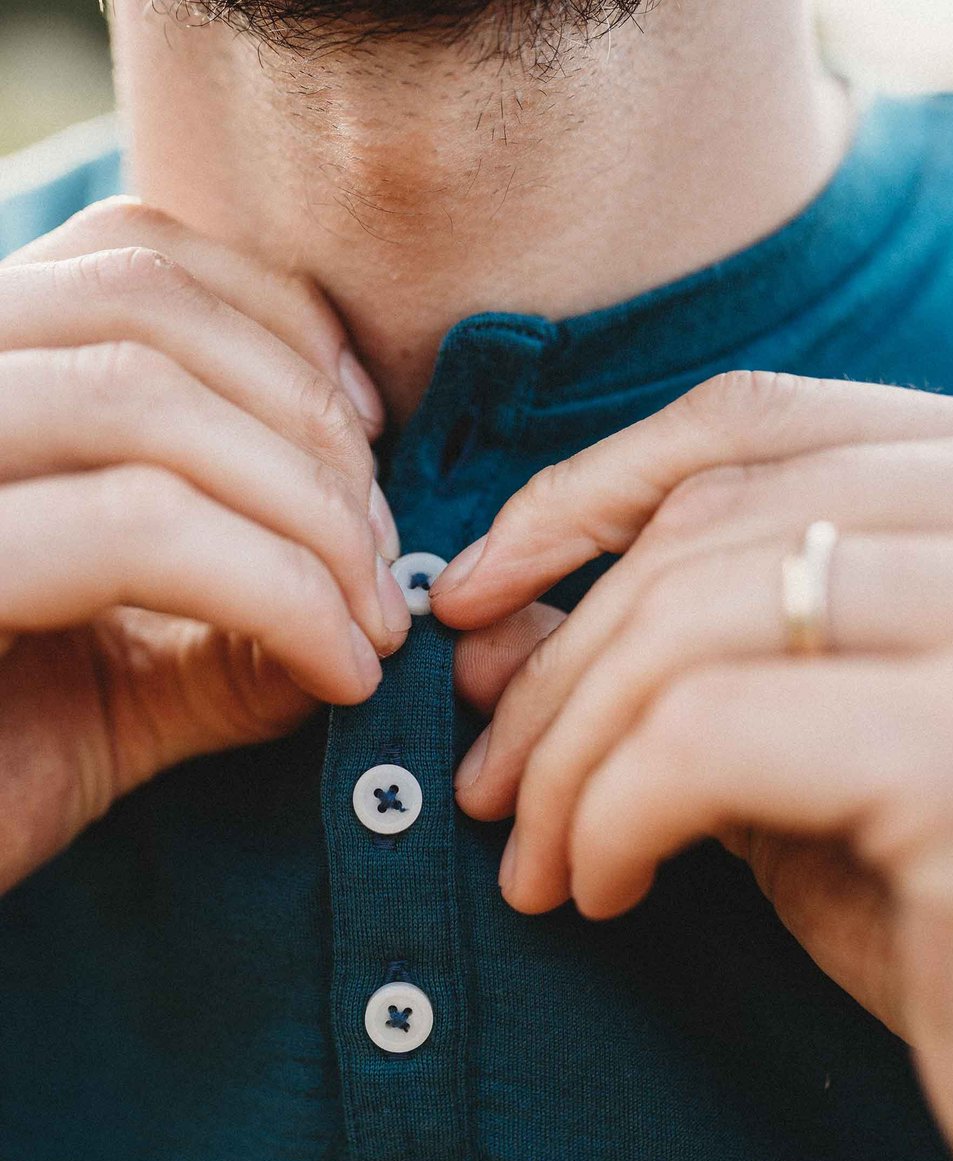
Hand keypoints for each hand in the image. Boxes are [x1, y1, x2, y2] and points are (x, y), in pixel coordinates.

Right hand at [0, 196, 410, 894]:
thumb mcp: (131, 678)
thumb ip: (239, 610)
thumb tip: (373, 582)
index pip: (131, 255)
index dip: (283, 322)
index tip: (371, 430)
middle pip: (145, 307)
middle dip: (312, 427)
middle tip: (386, 557)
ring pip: (140, 397)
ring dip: (307, 506)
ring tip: (374, 618)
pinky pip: (132, 527)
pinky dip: (277, 590)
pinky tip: (339, 669)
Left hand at [436, 371, 952, 1160]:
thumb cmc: (939, 914)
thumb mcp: (795, 760)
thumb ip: (665, 666)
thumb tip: (488, 623)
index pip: (763, 425)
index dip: (589, 490)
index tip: (477, 584)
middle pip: (710, 523)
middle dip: (558, 653)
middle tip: (484, 773)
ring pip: (689, 618)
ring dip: (564, 746)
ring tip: (531, 853)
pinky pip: (705, 734)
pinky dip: (609, 810)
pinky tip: (600, 889)